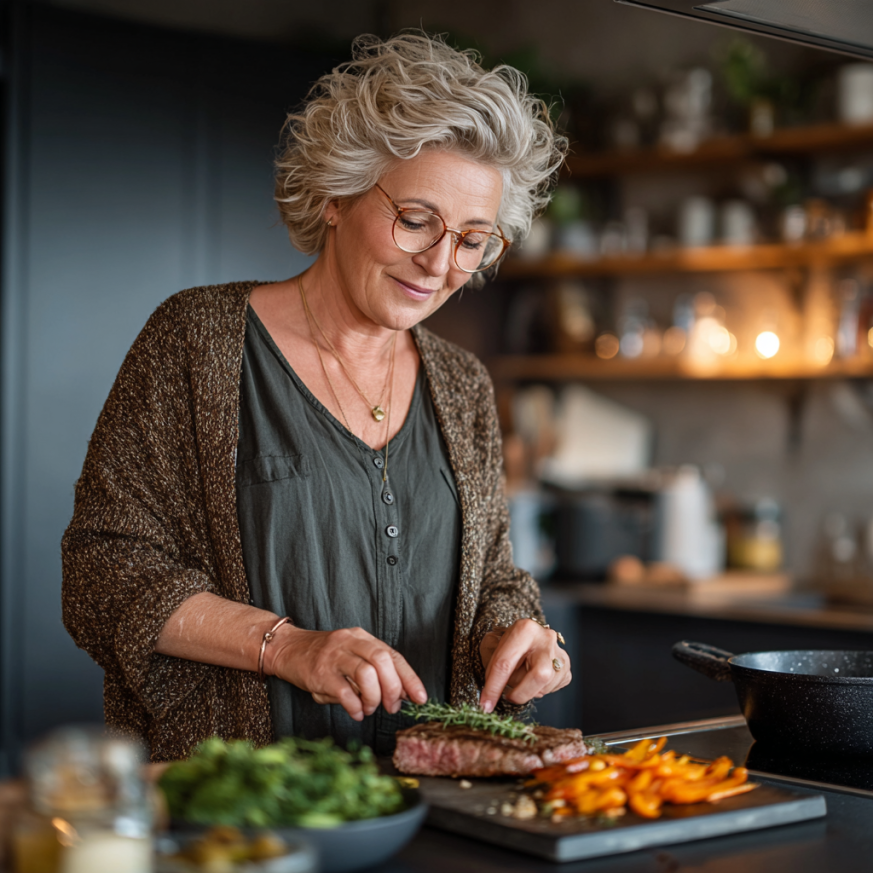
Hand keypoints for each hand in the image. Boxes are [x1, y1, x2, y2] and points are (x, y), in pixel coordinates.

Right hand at [266, 625, 427, 721]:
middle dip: (393, 688)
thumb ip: (373, 671)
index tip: (420, 698)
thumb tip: (401, 694)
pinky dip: (354, 706)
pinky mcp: (319, 673)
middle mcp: (349, 642)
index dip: (410, 678)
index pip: (393, 656)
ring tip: (369, 708)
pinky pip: (344, 691)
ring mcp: (333, 656)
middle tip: (392, 706)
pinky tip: (355, 712)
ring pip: (366, 674)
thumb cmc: (324, 658)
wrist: (287, 649)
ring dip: (373, 698)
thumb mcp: (351, 657)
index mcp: (362, 638)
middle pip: (382, 660)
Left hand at [479, 618, 570, 712]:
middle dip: (521, 693)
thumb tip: (488, 701)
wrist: (527, 637)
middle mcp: (546, 639)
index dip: (493, 688)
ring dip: (529, 690)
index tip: (485, 705)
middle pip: (539, 675)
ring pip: (545, 685)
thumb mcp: (494, 648)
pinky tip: (533, 678)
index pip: (506, 664)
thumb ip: (491, 671)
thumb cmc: (508, 644)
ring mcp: (560, 653)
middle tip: (509, 696)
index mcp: (524, 629)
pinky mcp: (567, 667)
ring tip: (522, 677)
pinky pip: (553, 688)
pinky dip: (540, 689)